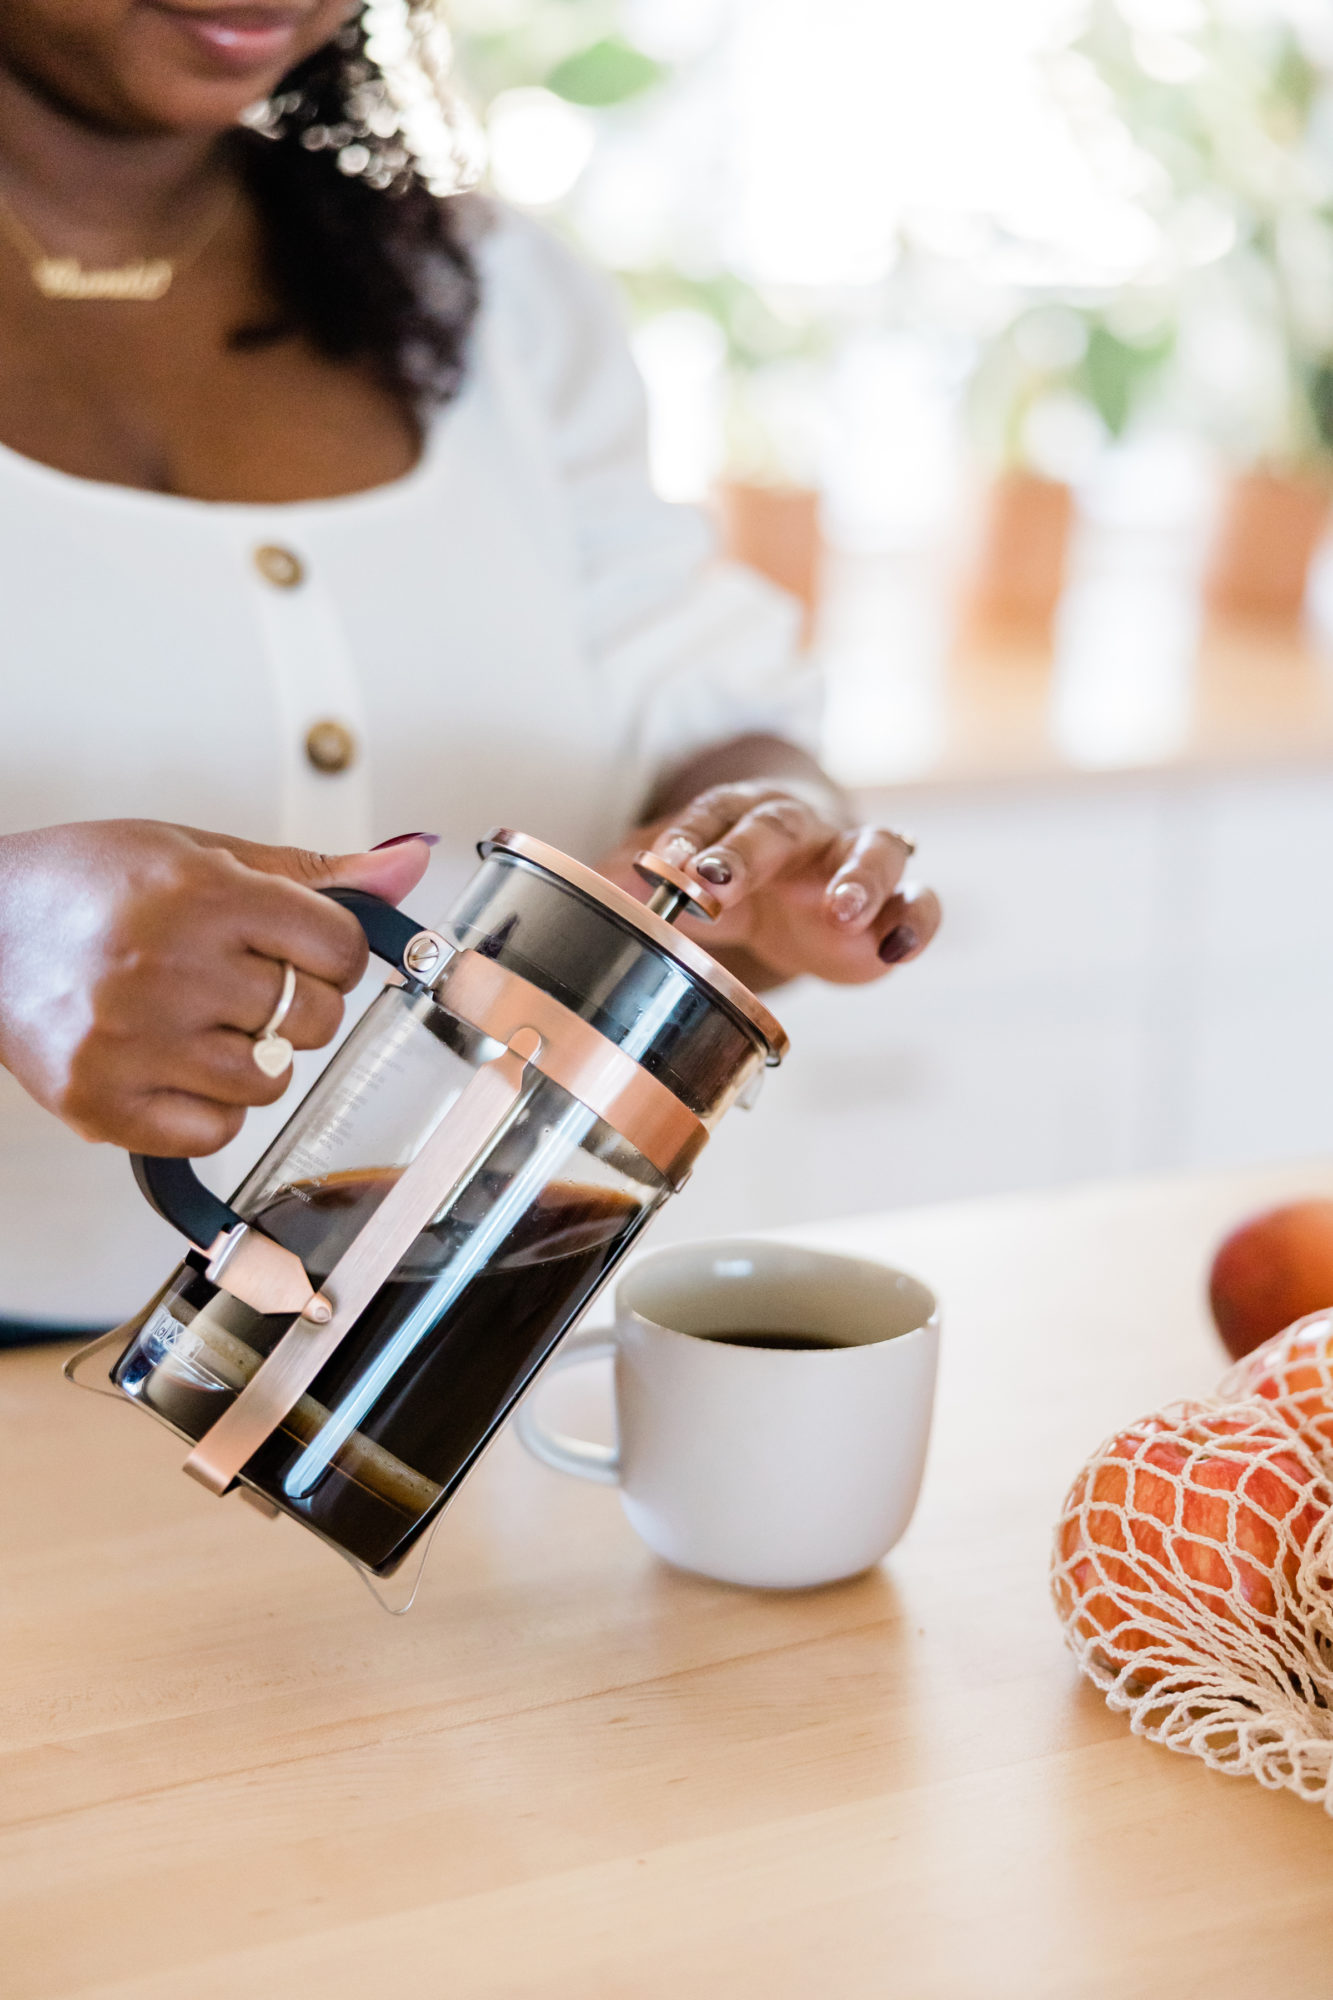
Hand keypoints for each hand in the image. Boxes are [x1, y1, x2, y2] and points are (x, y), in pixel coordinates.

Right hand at [0, 820, 432, 1155]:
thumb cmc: (90, 884)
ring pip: (271, 1082)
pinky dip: (210, 1107)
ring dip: (256, 1058)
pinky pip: (216, 1131)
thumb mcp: (199, 852)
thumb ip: (311, 872)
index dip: (333, 952)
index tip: (304, 950)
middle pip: (314, 1019)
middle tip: (245, 985)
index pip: (337, 946)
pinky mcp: (101, 1102)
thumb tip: (410, 863)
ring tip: (202, 1021)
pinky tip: (174, 1063)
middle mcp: (167, 968)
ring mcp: (132, 1042)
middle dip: (299, 1005)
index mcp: (199, 895)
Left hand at [605, 780, 939, 986]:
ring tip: (842, 910)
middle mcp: (805, 829)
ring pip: (874, 849)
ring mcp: (857, 861)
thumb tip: (596, 882)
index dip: (689, 838)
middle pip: (781, 827)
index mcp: (747, 814)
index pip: (715, 815)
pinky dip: (915, 922)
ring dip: (860, 877)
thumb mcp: (693, 873)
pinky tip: (896, 950)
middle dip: (748, 853)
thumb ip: (648, 875)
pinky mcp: (895, 906)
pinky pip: (921, 903)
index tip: (664, 866)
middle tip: (717, 882)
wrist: (814, 889)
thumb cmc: (746, 876)